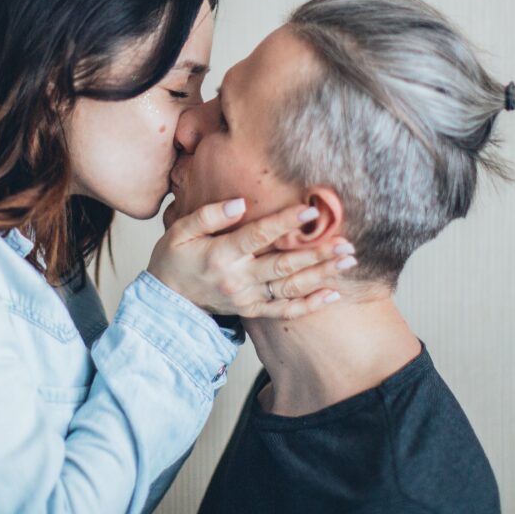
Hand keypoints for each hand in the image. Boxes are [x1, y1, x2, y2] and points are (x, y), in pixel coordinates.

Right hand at [147, 198, 355, 319]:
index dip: (285, 222)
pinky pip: (284, 311)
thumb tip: (239, 203)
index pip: (258, 236)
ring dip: (321, 275)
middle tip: (346, 242)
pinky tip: (333, 294)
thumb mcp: (180, 231)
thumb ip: (209, 215)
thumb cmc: (173, 259)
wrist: (166, 301)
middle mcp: (238, 279)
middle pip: (283, 265)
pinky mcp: (252, 310)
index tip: (311, 210)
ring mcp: (247, 298)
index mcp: (221, 255)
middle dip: (317, 254)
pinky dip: (310, 305)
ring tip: (347, 262)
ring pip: (290, 288)